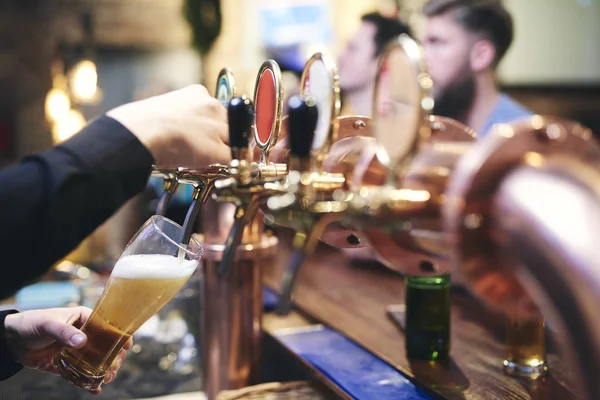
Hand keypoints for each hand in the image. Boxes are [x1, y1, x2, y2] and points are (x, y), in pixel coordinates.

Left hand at [4, 307, 131, 394]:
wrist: (11, 341)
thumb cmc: (32, 324)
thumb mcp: (49, 325)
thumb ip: (65, 333)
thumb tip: (82, 342)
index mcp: (84, 318)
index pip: (108, 325)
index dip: (119, 335)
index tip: (126, 346)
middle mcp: (84, 333)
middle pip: (106, 345)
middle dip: (114, 357)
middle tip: (115, 368)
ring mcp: (76, 349)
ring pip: (96, 360)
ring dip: (104, 370)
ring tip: (107, 378)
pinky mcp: (67, 363)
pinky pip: (82, 372)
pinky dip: (89, 381)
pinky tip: (95, 389)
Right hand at [107, 85, 230, 167]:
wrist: (139, 133)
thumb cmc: (138, 124)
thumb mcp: (161, 109)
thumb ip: (176, 116)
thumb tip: (173, 129)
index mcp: (197, 93)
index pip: (216, 110)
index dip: (212, 126)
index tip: (206, 136)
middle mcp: (211, 105)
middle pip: (229, 124)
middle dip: (222, 139)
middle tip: (210, 152)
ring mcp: (217, 127)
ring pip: (234, 140)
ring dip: (227, 151)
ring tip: (213, 162)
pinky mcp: (217, 148)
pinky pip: (234, 157)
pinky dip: (234, 165)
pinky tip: (227, 170)